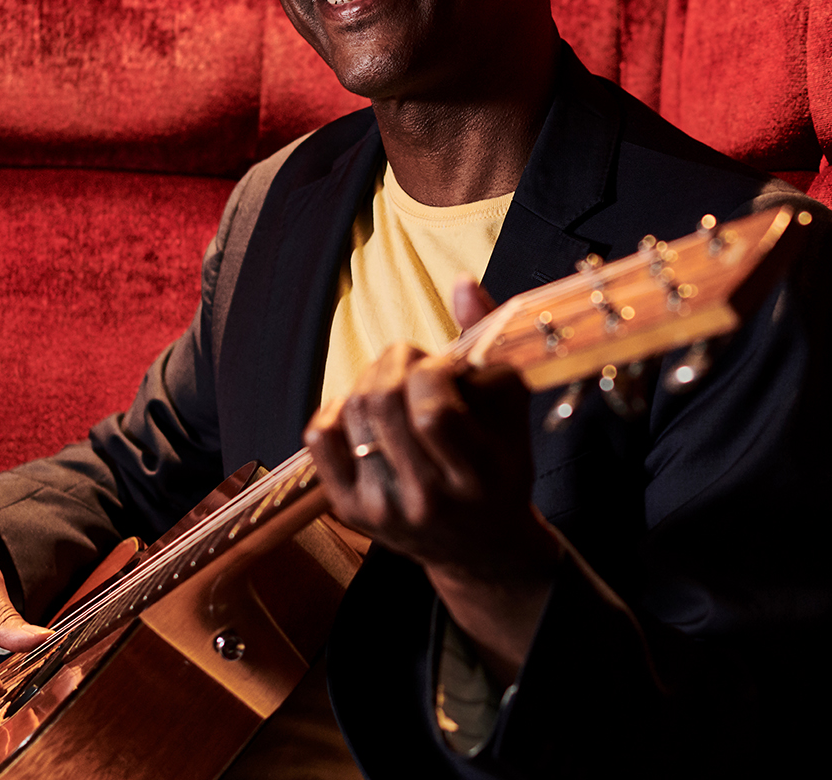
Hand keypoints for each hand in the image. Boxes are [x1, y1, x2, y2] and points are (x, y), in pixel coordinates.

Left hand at [303, 275, 558, 681]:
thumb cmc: (501, 468)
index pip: (433, 410)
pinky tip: (364, 409)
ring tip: (395, 385)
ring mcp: (383, 509)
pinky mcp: (350, 511)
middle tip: (416, 365)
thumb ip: (489, 340)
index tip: (445, 367)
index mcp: (477, 476)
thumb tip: (462, 284)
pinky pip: (320, 439)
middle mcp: (427, 500)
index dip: (432, 370)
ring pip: (352, 413)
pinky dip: (337, 408)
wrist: (480, 548)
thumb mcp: (511, 407)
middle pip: (384, 404)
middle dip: (397, 363)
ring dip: (372, 379)